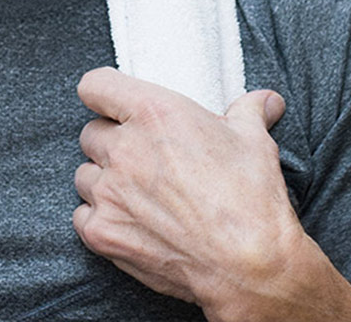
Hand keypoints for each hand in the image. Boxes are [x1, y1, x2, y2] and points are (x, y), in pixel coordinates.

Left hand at [72, 67, 350, 321]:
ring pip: (85, 175)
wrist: (250, 265)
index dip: (104, 94)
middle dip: (113, 143)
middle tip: (143, 159)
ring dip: (104, 181)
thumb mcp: (255, 141)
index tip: (114, 104)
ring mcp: (109, 192)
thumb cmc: (251, 198)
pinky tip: (130, 223)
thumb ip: (249, 111)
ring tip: (139, 195)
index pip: (95, 85)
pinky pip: (83, 215)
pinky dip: (100, 219)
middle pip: (91, 133)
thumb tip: (267, 99)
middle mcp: (124, 148)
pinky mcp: (103, 232)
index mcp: (154, 113)